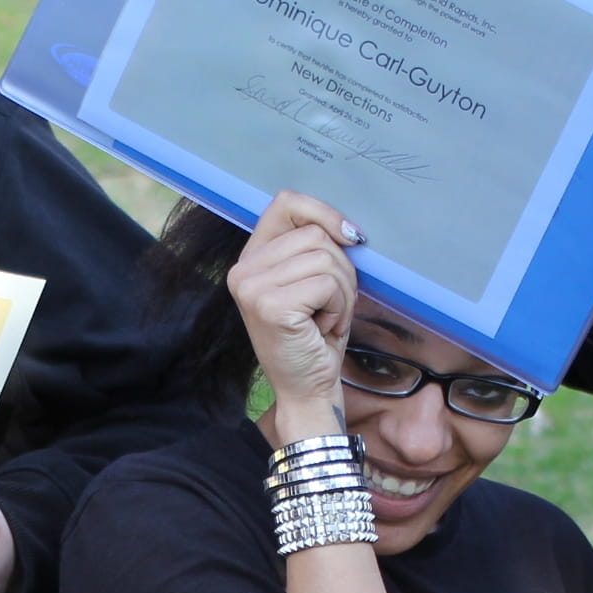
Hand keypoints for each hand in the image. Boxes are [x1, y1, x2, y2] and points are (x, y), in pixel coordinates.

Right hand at [229, 191, 364, 442]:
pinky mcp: (269, 306)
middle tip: (330, 304)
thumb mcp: (313, 281)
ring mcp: (251, 288)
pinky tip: (323, 329)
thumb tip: (348, 227)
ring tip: (326, 318)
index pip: (286, 203)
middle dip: (340, 268)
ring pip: (325, 258)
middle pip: (314, 233)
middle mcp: (243, 270)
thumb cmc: (315, 336)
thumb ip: (316, 246)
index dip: (323, 213)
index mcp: (252, 257)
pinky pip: (327, 284)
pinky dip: (339, 308)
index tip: (350, 237)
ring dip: (342, 292)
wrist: (308, 389)